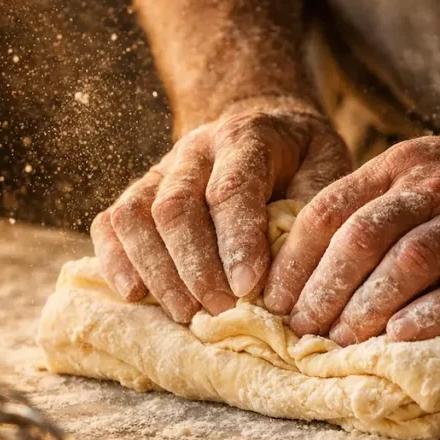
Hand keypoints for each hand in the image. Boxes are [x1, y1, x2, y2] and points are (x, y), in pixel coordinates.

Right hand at [90, 100, 350, 322]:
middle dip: (196, 268)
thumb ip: (314, 211)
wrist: (267, 126)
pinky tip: (135, 295)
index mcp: (247, 137)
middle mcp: (197, 149)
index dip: (237, 242)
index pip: (232, 189)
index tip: (248, 289)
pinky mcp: (139, 192)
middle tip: (220, 311)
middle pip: (176, 207)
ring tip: (185, 313)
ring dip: (158, 271)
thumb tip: (297, 272)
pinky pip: (111, 222)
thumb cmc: (304, 162)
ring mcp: (161, 169)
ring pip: (136, 215)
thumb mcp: (328, 170)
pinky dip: (116, 260)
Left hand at [263, 121, 439, 344]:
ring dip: (369, 305)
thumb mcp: (417, 171)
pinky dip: (435, 312)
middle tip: (302, 332)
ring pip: (412, 259)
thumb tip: (304, 271)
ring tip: (341, 342)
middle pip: (363, 237)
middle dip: (324, 290)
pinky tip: (403, 336)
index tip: (272, 301)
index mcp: (399, 167)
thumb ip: (369, 207)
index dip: (294, 261)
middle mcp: (435, 185)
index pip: (329, 211)